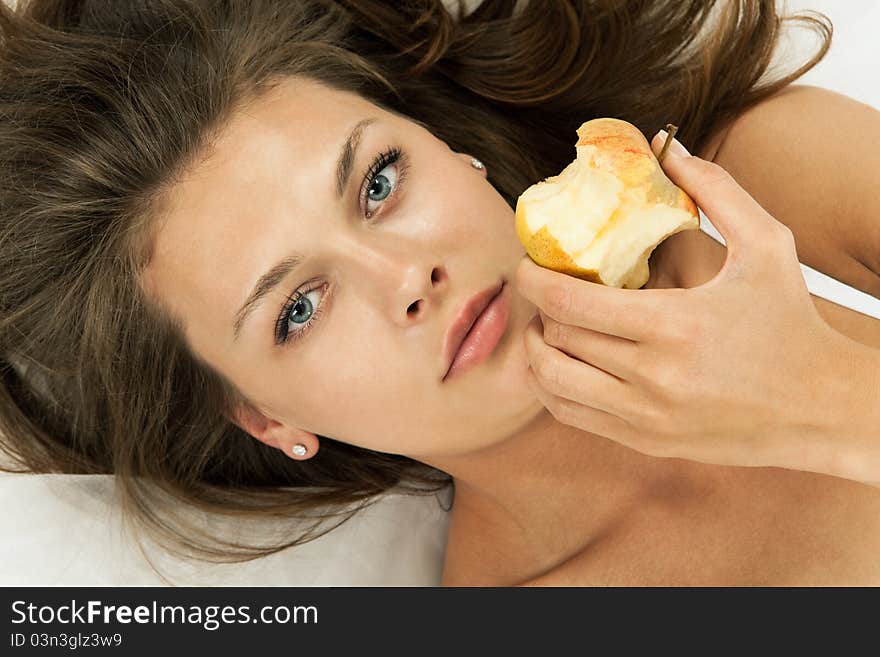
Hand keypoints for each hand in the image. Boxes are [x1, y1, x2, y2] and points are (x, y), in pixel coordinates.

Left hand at [516, 130, 853, 471]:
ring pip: (553, 383)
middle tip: (541, 288)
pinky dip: (553, 387)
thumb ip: (717, 190)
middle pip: (557, 339)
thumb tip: (669, 146)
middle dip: (538, 309)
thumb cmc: (792, 321)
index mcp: (674, 326)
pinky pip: (572, 415)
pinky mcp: (646, 441)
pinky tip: (562, 363)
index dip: (533, 280)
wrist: (822, 407)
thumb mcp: (767, 245)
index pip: (569, 304)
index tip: (526, 265)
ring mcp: (646, 417)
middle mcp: (653, 377)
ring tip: (546, 326)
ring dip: (536, 351)